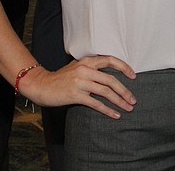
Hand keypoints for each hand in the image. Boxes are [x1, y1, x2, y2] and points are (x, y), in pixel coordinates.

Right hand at [18, 55, 136, 118]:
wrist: (40, 85)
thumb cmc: (60, 78)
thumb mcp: (77, 67)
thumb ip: (92, 68)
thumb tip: (111, 75)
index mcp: (87, 61)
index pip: (110, 60)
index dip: (124, 67)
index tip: (134, 76)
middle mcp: (85, 69)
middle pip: (111, 80)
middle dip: (125, 91)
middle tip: (133, 100)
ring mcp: (80, 82)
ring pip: (106, 92)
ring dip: (119, 101)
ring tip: (128, 108)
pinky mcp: (75, 94)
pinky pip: (96, 103)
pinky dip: (107, 110)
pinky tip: (115, 115)